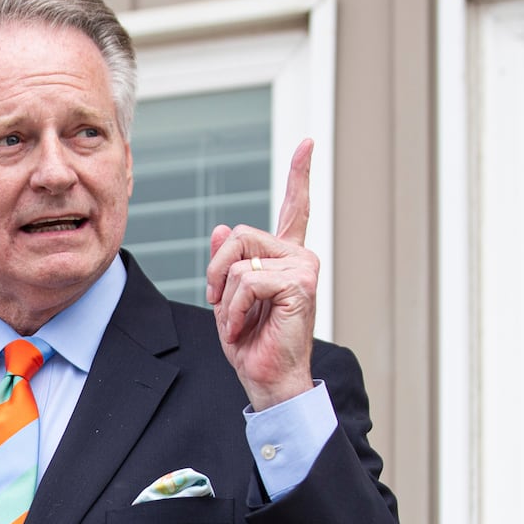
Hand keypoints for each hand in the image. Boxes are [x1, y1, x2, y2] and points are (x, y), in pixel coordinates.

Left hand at [205, 138, 318, 409]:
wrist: (268, 380)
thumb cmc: (252, 345)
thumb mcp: (227, 299)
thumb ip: (226, 264)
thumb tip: (222, 229)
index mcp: (285, 258)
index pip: (293, 209)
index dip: (299, 175)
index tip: (307, 143)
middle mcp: (299, 257)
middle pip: (240, 236)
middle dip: (216, 270)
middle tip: (218, 302)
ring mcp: (303, 268)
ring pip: (239, 261)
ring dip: (225, 297)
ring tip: (238, 321)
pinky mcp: (300, 283)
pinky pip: (247, 281)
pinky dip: (233, 308)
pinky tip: (244, 327)